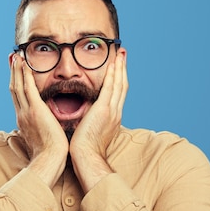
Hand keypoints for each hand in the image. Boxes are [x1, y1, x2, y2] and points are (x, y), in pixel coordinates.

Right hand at [9, 54, 67, 186]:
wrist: (49, 160)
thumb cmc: (50, 153)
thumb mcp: (44, 137)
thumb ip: (43, 128)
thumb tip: (48, 124)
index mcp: (24, 121)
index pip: (18, 98)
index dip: (16, 84)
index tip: (16, 73)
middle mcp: (22, 114)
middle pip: (14, 89)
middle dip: (13, 73)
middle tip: (12, 58)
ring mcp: (26, 111)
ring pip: (18, 85)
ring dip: (17, 69)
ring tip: (17, 56)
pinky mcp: (35, 110)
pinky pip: (27, 87)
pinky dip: (24, 74)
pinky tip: (24, 63)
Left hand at [70, 51, 127, 191]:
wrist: (87, 157)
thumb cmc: (85, 149)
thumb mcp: (91, 131)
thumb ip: (91, 121)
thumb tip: (86, 116)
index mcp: (112, 118)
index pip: (118, 94)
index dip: (119, 79)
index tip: (119, 67)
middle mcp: (115, 112)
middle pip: (122, 86)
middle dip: (123, 69)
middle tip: (123, 54)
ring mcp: (112, 110)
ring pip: (119, 84)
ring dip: (120, 67)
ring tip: (121, 53)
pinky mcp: (104, 110)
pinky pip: (110, 88)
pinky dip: (113, 75)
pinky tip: (113, 63)